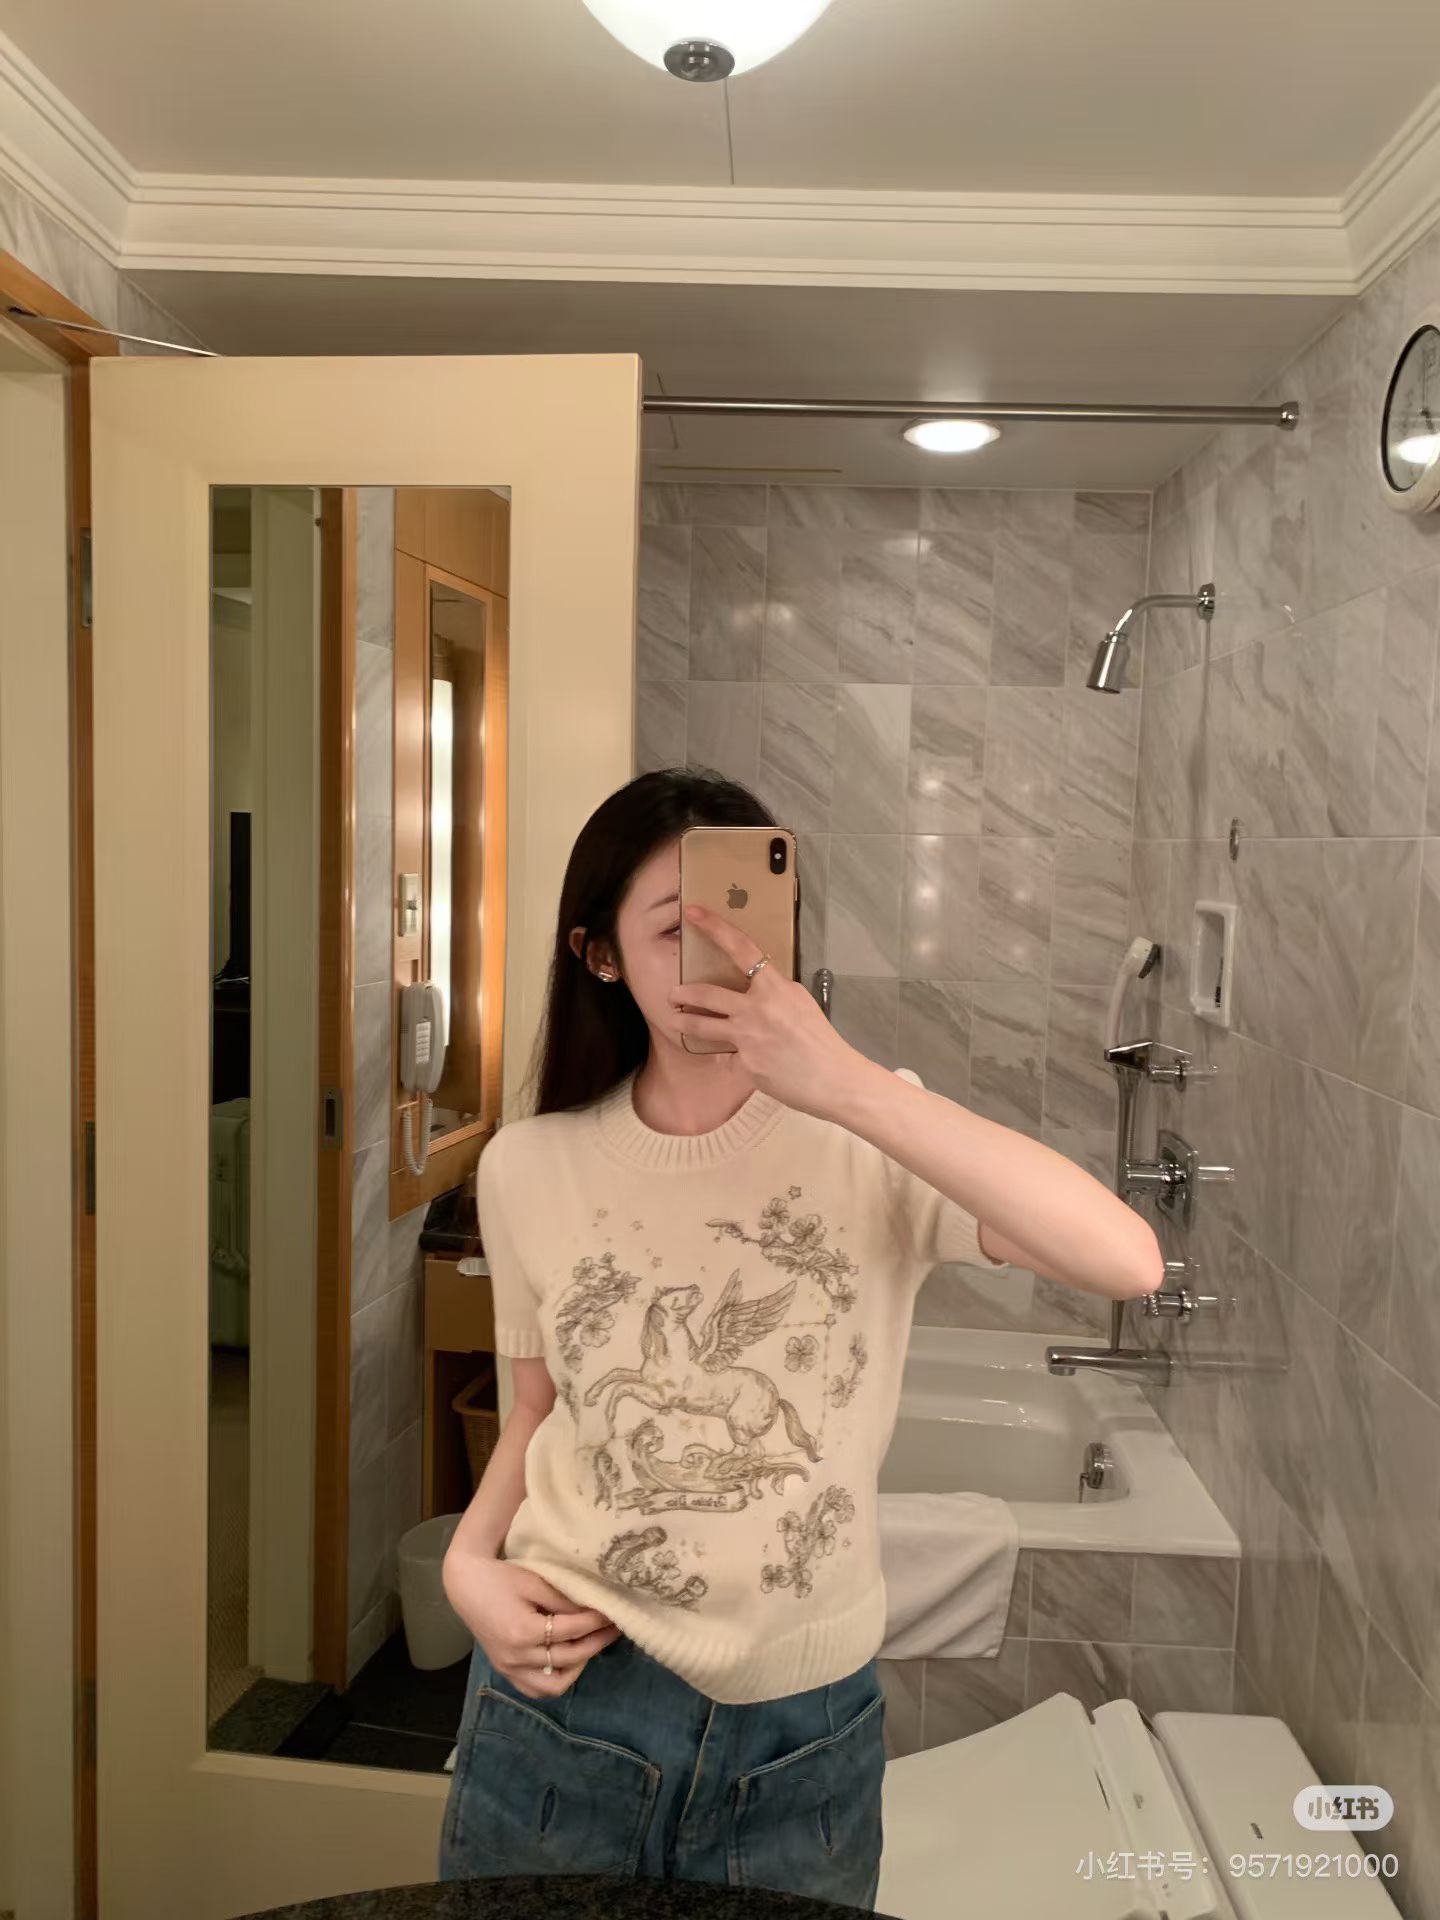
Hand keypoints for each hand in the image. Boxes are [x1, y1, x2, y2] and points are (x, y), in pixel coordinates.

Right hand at [444, 1552, 620, 1698]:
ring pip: (554, 1685)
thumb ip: (563, 1602)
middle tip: (613, 1629)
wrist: (466, 1585)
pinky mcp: (505, 1672)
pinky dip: (555, 1680)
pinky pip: (535, 1689)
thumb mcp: (535, 1582)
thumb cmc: (500, 1578)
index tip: (614, 1613)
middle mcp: (517, 1657)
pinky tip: (567, 1662)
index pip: (572, 1630)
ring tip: (589, 1646)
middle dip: (596, 1643)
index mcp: (524, 1632)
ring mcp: (509, 1669)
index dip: (597, 1621)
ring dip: (577, 1668)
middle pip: (569, 1658)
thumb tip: (594, 1613)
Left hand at [670, 902, 865, 1120]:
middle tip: (674, 993)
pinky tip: (744, 1062)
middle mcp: (757, 1008)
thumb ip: (774, 992)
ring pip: (702, 1025)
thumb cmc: (820, 1039)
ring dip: (685, 1021)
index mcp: (775, 987)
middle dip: (683, 993)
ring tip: (677, 1019)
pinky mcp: (744, 1063)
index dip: (715, 928)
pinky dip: (733, 1057)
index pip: (741, 948)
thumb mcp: (800, 1003)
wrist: (833, 1078)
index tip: (693, 913)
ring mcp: (748, 1037)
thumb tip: (754, 988)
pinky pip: (728, 1056)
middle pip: (707, 993)